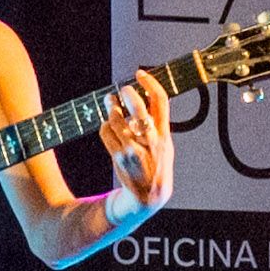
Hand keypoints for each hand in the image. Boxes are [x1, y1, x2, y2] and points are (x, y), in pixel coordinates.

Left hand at [101, 77, 173, 211]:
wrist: (148, 196)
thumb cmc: (156, 165)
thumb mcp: (165, 145)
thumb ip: (158, 123)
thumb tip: (145, 96)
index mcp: (165, 135)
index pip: (161, 102)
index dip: (150, 83)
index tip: (140, 74)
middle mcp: (150, 142)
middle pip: (138, 109)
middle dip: (127, 94)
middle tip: (121, 89)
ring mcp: (134, 150)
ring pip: (117, 120)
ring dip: (111, 108)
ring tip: (110, 103)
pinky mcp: (119, 157)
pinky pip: (106, 133)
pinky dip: (105, 126)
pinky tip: (108, 127)